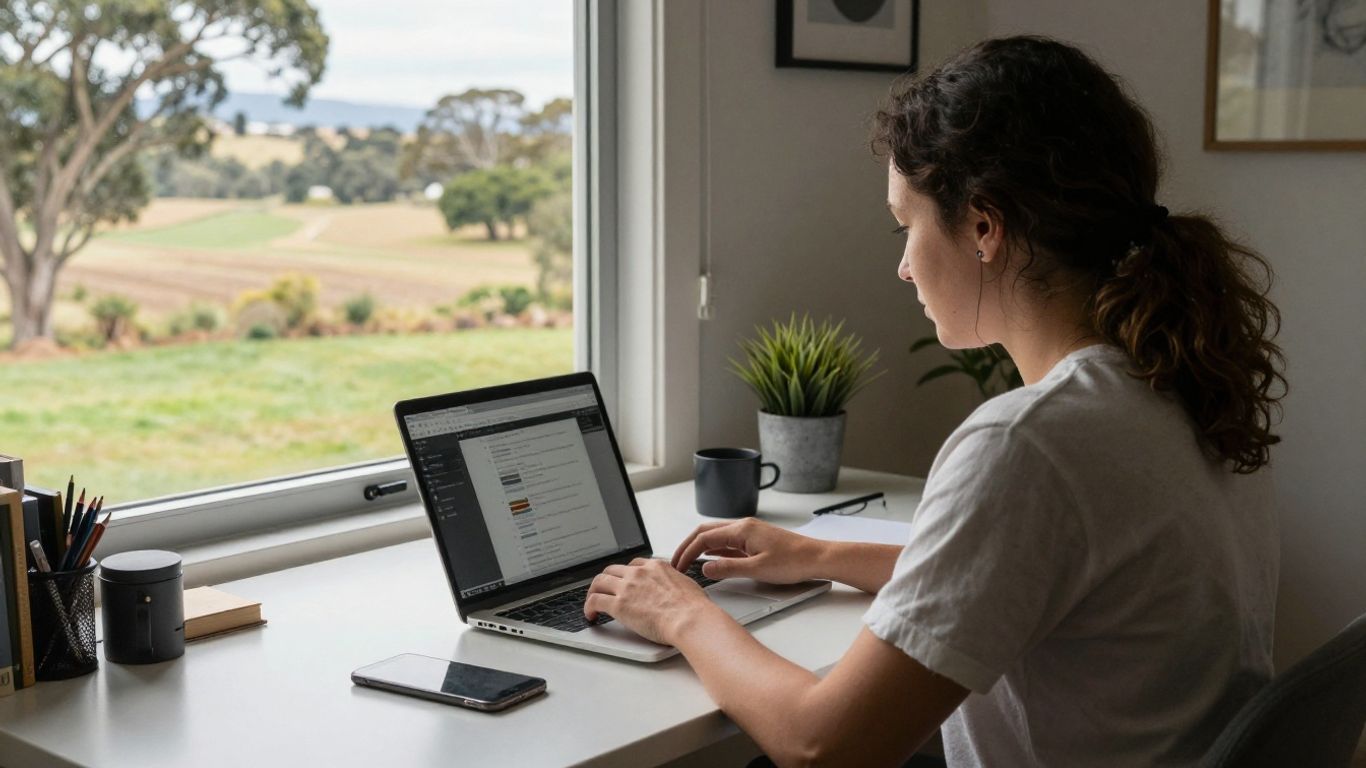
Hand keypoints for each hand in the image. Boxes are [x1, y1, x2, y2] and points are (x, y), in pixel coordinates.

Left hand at [583, 558, 719, 644]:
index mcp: (656, 567)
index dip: (626, 574)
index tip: (624, 582)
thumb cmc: (694, 608)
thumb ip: (676, 584)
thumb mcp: (687, 585)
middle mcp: (639, 573)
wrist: (689, 619)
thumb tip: (679, 590)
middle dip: (606, 580)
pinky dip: (588, 607)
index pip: (634, 565)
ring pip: (599, 582)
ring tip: (592, 601)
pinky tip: (591, 615)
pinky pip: (595, 601)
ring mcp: (627, 588)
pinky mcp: (618, 605)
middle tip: (604, 590)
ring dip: (593, 591)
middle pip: (613, 570)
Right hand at [671, 518, 822, 584]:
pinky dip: (714, 551)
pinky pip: (728, 543)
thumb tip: (705, 568)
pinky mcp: (755, 541)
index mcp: (741, 529)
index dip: (687, 552)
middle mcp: (743, 526)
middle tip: (676, 562)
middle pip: (706, 532)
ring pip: (716, 536)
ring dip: (700, 547)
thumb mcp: (758, 569)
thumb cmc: (794, 561)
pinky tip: (711, 561)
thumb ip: (728, 568)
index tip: (678, 566)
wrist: (817, 558)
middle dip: (688, 546)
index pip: (704, 538)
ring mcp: (749, 533)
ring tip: (688, 562)